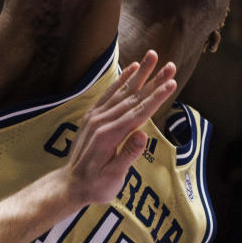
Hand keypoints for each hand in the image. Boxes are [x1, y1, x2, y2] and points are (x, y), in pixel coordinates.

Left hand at [61, 51, 175, 206]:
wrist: (70, 184)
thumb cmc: (95, 186)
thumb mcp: (113, 177)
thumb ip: (127, 155)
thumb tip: (142, 135)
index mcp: (109, 136)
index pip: (138, 113)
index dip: (156, 98)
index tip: (172, 84)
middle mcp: (101, 121)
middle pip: (133, 97)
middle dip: (154, 80)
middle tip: (171, 65)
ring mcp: (95, 116)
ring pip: (122, 91)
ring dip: (140, 73)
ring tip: (153, 56)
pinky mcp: (92, 115)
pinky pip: (109, 93)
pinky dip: (122, 79)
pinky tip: (132, 68)